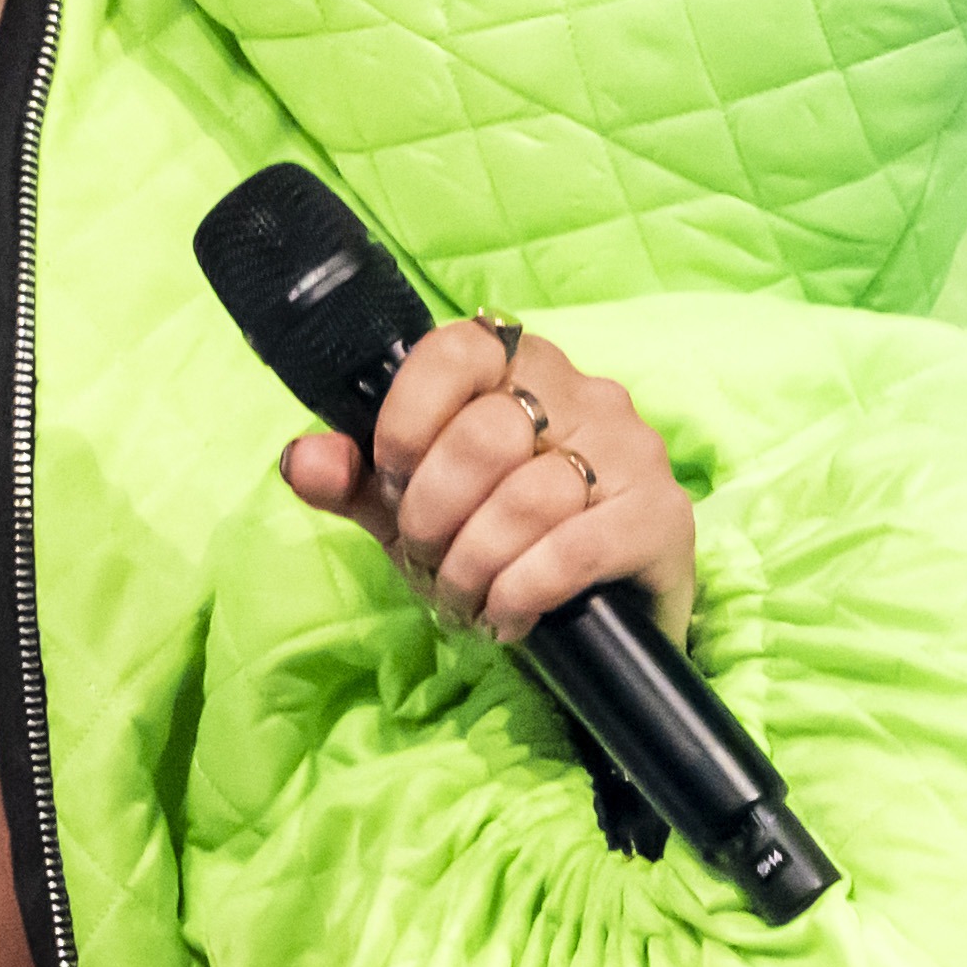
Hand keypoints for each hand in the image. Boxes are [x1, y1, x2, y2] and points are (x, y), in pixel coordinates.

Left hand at [280, 313, 696, 643]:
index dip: (407, 421)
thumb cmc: (497, 540)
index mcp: (520, 368)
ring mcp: (633, 450)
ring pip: (528, 498)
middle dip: (433, 515)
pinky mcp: (663, 516)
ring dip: (474, 565)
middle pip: (484, 436)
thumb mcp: (412, 509)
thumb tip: (302, 459)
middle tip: (428, 558)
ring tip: (465, 597)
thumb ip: (357, 480)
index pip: (456, 350)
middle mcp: (586, 394)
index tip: (393, 483)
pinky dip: (522, 590)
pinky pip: (575, 548)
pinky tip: (509, 615)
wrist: (595, 615)